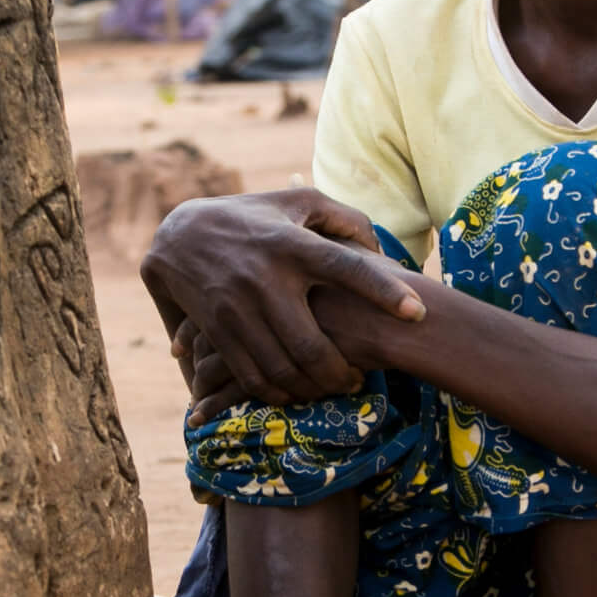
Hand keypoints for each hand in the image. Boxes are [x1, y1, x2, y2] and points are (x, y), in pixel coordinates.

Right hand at [142, 189, 425, 411]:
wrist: (179, 235)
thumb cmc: (254, 218)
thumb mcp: (297, 204)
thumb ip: (344, 220)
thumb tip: (378, 249)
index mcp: (292, 244)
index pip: (346, 267)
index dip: (383, 290)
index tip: (418, 313)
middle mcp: (265, 278)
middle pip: (313, 346)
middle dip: (342, 374)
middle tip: (359, 380)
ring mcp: (238, 308)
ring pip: (284, 370)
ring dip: (314, 389)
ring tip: (332, 387)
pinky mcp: (218, 330)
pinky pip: (253, 376)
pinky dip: (279, 392)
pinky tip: (297, 389)